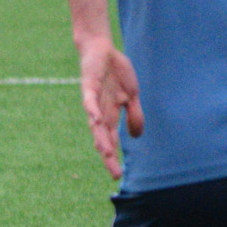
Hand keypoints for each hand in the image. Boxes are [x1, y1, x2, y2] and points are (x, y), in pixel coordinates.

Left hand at [77, 38, 143, 179]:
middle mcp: (100, 111)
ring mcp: (94, 100)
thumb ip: (134, 115)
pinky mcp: (89, 87)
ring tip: (106, 153)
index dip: (113, 158)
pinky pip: (90, 100)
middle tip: (114, 174)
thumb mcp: (131, 96)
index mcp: (110, 115)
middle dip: (109, 156)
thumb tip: (136, 137)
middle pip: (102, 138)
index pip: (111, 141)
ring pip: (96, 124)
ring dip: (101, 138)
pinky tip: (95, 120)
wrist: (101, 50)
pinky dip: (92, 110)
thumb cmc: (115, 73)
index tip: (118, 176)